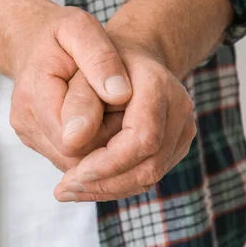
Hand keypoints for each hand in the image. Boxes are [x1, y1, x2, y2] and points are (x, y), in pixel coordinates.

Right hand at [6, 1, 132, 170]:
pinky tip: (99, 120)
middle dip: (107, 140)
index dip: (108, 129)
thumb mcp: (82, 29)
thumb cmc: (59, 34)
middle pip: (77, 157)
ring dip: (100, 145)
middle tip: (120, 107)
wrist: (30, 40)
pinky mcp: (37, 142)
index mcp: (35, 92)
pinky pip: (70, 159)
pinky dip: (91, 146)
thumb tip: (120, 95)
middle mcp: (26, 121)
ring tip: (109, 111)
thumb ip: (101, 60)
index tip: (122, 104)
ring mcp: (29, 135)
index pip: (75, 139)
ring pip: (75, 163)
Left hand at [53, 40, 196, 200]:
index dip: (108, 164)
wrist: (130, 56)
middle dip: (104, 183)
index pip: (142, 139)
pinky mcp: (175, 147)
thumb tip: (70, 143)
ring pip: (148, 177)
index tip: (72, 174)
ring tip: (68, 190)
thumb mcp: (82, 70)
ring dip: (106, 189)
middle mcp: (180, 111)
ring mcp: (182, 131)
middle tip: (62, 189)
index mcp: (160, 88)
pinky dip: (114, 184)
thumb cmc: (101, 61)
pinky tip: (84, 182)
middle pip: (149, 166)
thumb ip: (78, 103)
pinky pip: (146, 176)